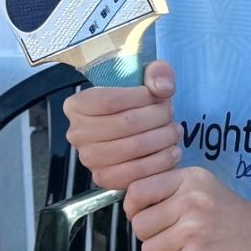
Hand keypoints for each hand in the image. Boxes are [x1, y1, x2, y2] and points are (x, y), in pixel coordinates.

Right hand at [65, 60, 182, 193]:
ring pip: (132, 148)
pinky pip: (135, 174)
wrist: (137, 130)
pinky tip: (171, 151)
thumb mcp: (146, 78)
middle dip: (157, 117)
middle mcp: (77, 133)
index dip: (141, 97)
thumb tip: (162, 88)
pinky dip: (160, 162)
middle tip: (170, 114)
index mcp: (77, 105)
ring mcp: (89, 158)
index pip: (109, 100)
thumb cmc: (137, 103)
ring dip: (162, 138)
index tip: (158, 96)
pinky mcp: (104, 178)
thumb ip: (157, 73)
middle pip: (124, 124)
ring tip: (174, 131)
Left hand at [123, 165, 250, 250]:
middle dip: (152, 235)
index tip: (150, 215)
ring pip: (148, 250)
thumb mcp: (203, 187)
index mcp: (189, 179)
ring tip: (189, 248)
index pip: (136, 192)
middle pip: (139, 226)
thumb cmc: (233, 214)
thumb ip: (169, 191)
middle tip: (178, 235)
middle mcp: (190, 201)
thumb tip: (130, 208)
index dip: (135, 208)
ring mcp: (194, 230)